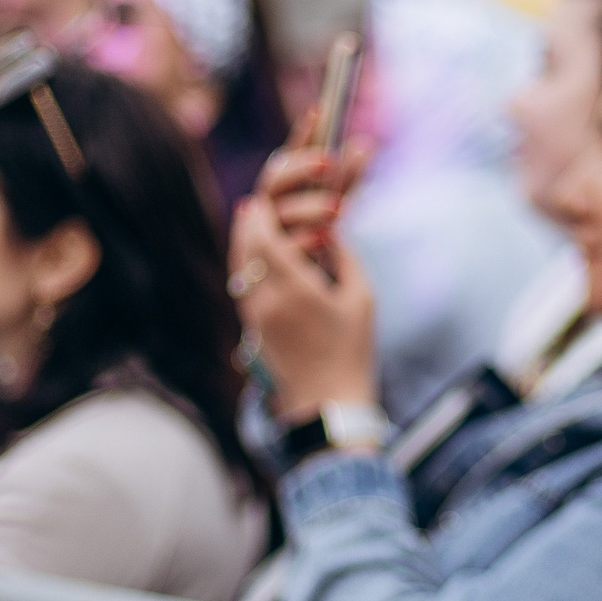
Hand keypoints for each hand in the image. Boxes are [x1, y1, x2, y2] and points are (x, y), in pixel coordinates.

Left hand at [231, 191, 379, 421]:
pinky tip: (253, 258)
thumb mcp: (362, 299)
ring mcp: (256, 317)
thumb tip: (329, 232)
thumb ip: (345, 258)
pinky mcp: (253, 329)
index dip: (261, 217)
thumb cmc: (353, 351)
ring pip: (239, 268)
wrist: (328, 402)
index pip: (266, 241)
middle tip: (253, 203)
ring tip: (248, 224)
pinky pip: (242, 286)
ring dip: (242, 243)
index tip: (263, 198)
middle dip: (248, 224)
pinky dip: (244, 265)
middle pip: (245, 251)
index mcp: (296, 290)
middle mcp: (267, 301)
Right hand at [249, 110, 373, 258]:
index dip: (302, 133)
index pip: (289, 154)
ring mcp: (268, 233)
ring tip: (338, 208)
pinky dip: (305, 240)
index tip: (320, 110)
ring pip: (281, 213)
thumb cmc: (318, 234)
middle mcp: (269, 205)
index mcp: (283, 187)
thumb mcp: (335, 202)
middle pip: (276, 179)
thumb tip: (366, 143)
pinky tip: (325, 237)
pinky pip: (284, 248)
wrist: (303, 286)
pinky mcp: (273, 262)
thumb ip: (347, 177)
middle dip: (302, 168)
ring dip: (308, 207)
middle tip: (331, 161)